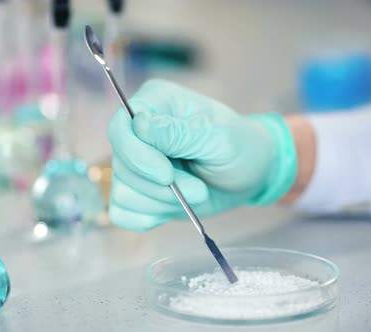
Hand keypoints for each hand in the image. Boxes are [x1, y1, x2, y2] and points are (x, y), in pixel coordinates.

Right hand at [108, 80, 296, 230]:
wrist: (250, 175)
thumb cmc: (239, 146)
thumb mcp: (217, 136)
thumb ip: (177, 131)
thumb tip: (137, 124)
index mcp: (154, 103)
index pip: (119, 128)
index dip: (137, 156)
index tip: (167, 176)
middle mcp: (137, 131)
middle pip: (121, 165)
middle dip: (160, 187)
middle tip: (198, 189)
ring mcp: (134, 162)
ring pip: (122, 193)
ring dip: (160, 203)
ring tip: (194, 193)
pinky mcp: (136, 190)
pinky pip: (123, 213)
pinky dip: (149, 217)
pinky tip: (173, 208)